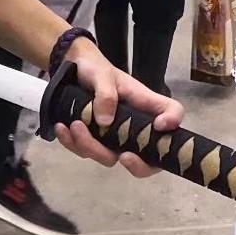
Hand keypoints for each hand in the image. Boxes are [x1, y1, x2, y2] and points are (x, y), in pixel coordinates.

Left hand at [55, 38, 183, 176]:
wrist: (71, 70)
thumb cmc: (95, 69)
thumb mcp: (101, 74)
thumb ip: (106, 94)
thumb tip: (106, 122)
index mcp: (144, 105)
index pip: (172, 112)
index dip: (173, 122)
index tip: (160, 127)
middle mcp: (134, 126)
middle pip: (150, 157)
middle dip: (138, 165)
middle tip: (124, 156)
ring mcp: (114, 137)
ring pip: (110, 157)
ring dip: (91, 147)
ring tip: (73, 125)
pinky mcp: (93, 141)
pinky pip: (86, 152)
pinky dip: (73, 144)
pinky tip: (62, 128)